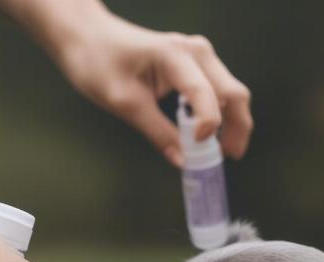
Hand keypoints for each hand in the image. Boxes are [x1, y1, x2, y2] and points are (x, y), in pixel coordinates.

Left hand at [49, 9, 252, 166]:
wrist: (88, 37)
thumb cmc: (99, 63)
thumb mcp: (124, 103)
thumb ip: (156, 132)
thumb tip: (183, 161)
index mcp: (175, 55)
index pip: (204, 94)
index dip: (208, 126)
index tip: (198, 150)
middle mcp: (195, 52)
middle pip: (233, 93)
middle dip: (235, 129)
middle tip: (228, 158)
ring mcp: (198, 57)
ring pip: (231, 94)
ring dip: (231, 124)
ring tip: (221, 152)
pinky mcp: (195, 66)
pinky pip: (217, 93)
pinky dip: (219, 116)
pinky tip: (209, 137)